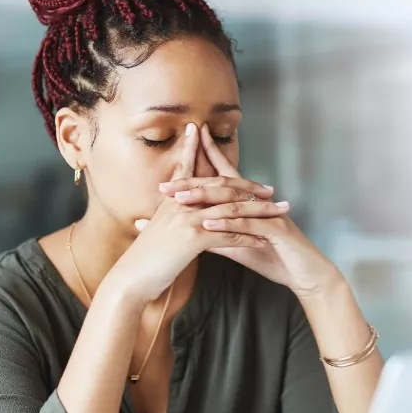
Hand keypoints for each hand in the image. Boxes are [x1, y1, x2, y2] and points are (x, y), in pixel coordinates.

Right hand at [106, 123, 287, 304]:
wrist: (131, 278)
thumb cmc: (143, 258)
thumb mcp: (154, 231)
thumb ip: (167, 217)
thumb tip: (174, 210)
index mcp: (170, 201)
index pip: (188, 169)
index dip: (197, 150)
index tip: (206, 134)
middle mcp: (179, 204)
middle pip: (220, 187)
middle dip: (248, 186)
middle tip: (270, 189)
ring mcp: (186, 219)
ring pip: (231, 210)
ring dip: (259, 211)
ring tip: (279, 212)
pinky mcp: (193, 238)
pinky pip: (228, 234)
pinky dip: (248, 237)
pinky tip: (264, 241)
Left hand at [157, 124, 341, 296]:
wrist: (305, 275)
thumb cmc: (272, 257)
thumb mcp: (237, 245)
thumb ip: (215, 235)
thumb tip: (189, 229)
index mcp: (248, 202)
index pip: (223, 175)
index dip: (205, 157)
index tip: (182, 148)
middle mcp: (258, 202)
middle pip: (222, 185)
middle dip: (193, 183)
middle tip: (165, 186)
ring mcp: (268, 213)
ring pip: (233, 200)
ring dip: (205, 198)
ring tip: (180, 199)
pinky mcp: (276, 230)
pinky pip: (248, 225)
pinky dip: (226, 224)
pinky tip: (207, 225)